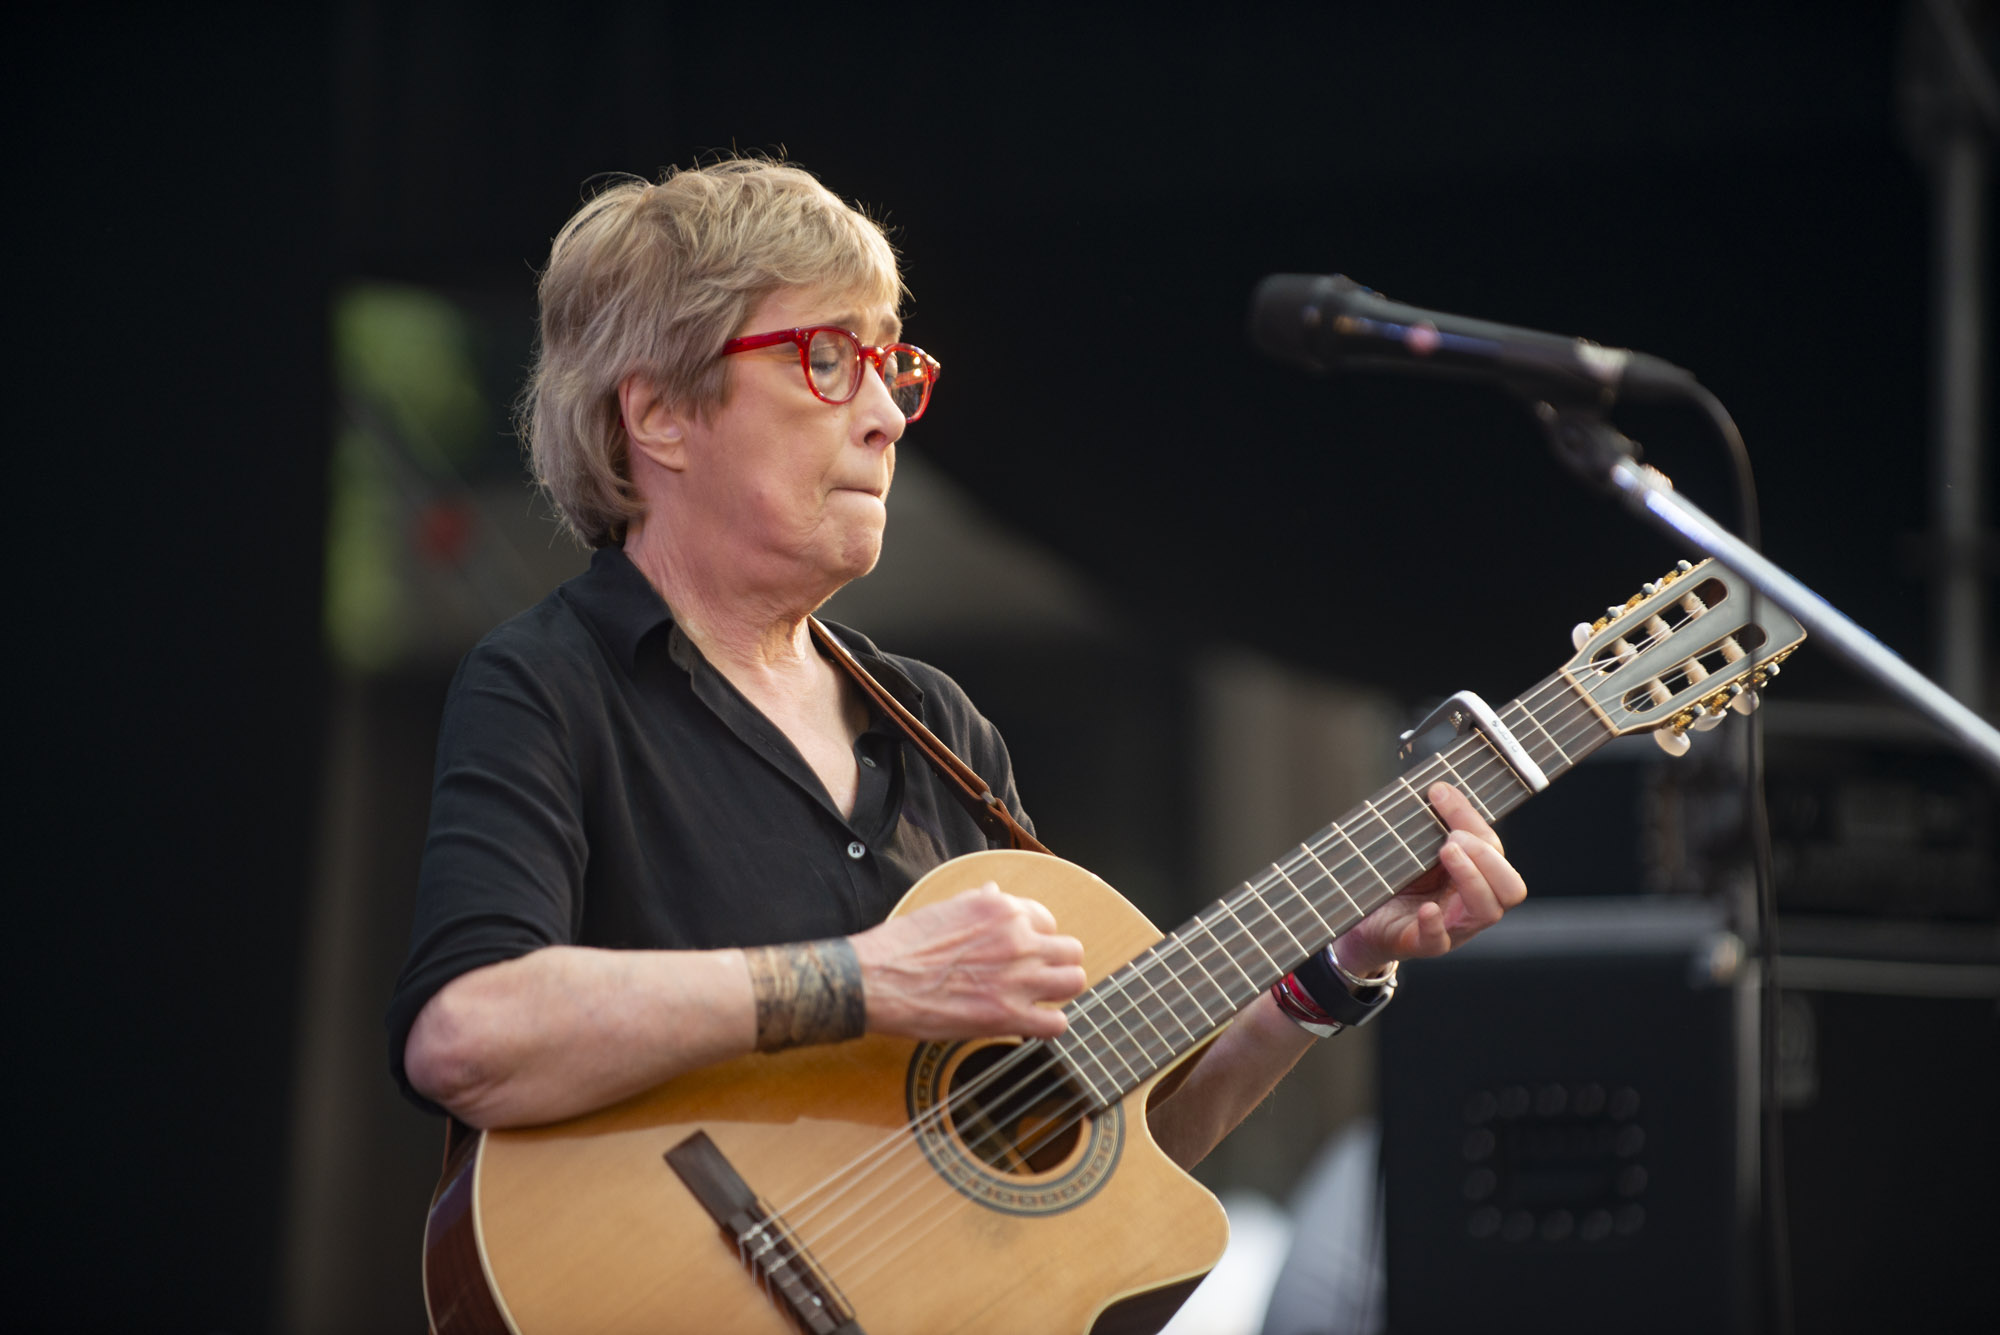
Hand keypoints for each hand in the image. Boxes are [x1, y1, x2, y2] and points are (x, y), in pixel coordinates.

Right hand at [849, 883, 1086, 1039]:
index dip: (1037, 939)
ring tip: (1038, 999)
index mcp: (1001, 908)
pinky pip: (1057, 1023)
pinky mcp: (1008, 1015)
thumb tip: (996, 892)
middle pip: (1070, 950)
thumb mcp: (944, 907)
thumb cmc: (903, 945)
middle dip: (1056, 963)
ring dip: (1058, 991)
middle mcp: (1017, 938)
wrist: (877, 979)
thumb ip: (978, 902)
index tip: (1025, 952)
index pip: (1047, 920)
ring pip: (1073, 981)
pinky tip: (1028, 1023)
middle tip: (1037, 976)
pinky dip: (1047, 1025)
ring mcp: (1017, 977)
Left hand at [1333, 783, 1526, 978]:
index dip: (1473, 821)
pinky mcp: (1424, 944)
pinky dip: (1436, 924)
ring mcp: (1453, 927)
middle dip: (1487, 857)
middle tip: (1452, 837)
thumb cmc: (1399, 883)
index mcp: (1477, 878)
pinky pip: (1440, 941)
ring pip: (1487, 912)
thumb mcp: (1419, 850)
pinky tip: (1427, 908)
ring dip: (1471, 877)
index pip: (1496, 851)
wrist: (1366, 921)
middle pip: (1511, 888)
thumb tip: (1441, 789)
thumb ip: (1436, 825)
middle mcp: (1472, 904)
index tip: (1441, 795)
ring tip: (1446, 851)